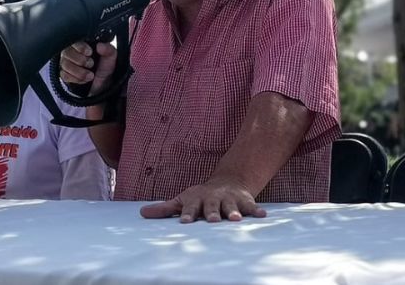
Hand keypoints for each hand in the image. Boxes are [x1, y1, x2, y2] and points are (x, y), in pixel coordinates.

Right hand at [59, 41, 116, 94]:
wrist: (101, 87)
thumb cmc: (104, 69)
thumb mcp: (111, 59)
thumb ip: (109, 50)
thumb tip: (100, 45)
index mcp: (83, 44)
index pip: (74, 41)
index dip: (80, 47)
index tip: (89, 53)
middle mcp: (72, 52)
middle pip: (66, 52)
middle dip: (80, 60)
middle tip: (91, 64)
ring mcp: (67, 63)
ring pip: (65, 64)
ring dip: (79, 71)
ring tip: (90, 75)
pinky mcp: (64, 74)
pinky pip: (64, 75)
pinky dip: (75, 79)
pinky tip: (84, 80)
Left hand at [140, 176, 266, 222]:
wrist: (226, 182)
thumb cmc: (200, 197)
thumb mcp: (182, 200)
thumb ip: (165, 209)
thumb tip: (142, 213)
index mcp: (197, 200)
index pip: (190, 208)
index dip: (188, 215)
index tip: (185, 223)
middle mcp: (213, 199)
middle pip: (212, 207)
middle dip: (212, 213)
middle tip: (213, 221)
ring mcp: (229, 199)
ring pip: (231, 206)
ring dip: (234, 211)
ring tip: (236, 219)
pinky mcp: (244, 201)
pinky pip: (251, 206)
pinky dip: (256, 210)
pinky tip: (262, 216)